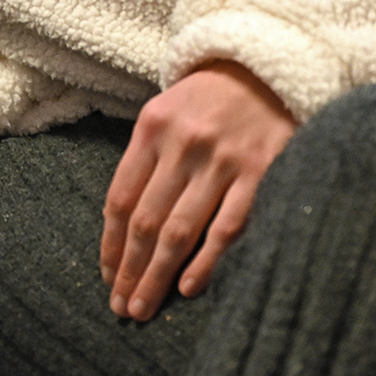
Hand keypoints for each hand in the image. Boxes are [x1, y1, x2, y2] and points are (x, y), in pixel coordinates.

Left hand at [101, 61, 295, 319]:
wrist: (268, 68)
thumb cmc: (209, 99)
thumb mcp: (167, 114)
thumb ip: (146, 161)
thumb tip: (123, 224)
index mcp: (152, 129)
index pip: (120, 198)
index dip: (111, 243)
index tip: (107, 276)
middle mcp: (183, 145)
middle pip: (146, 221)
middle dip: (130, 270)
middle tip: (120, 307)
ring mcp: (223, 160)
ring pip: (181, 230)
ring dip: (158, 274)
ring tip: (144, 307)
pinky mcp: (262, 172)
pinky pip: (228, 227)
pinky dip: (207, 261)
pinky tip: (189, 288)